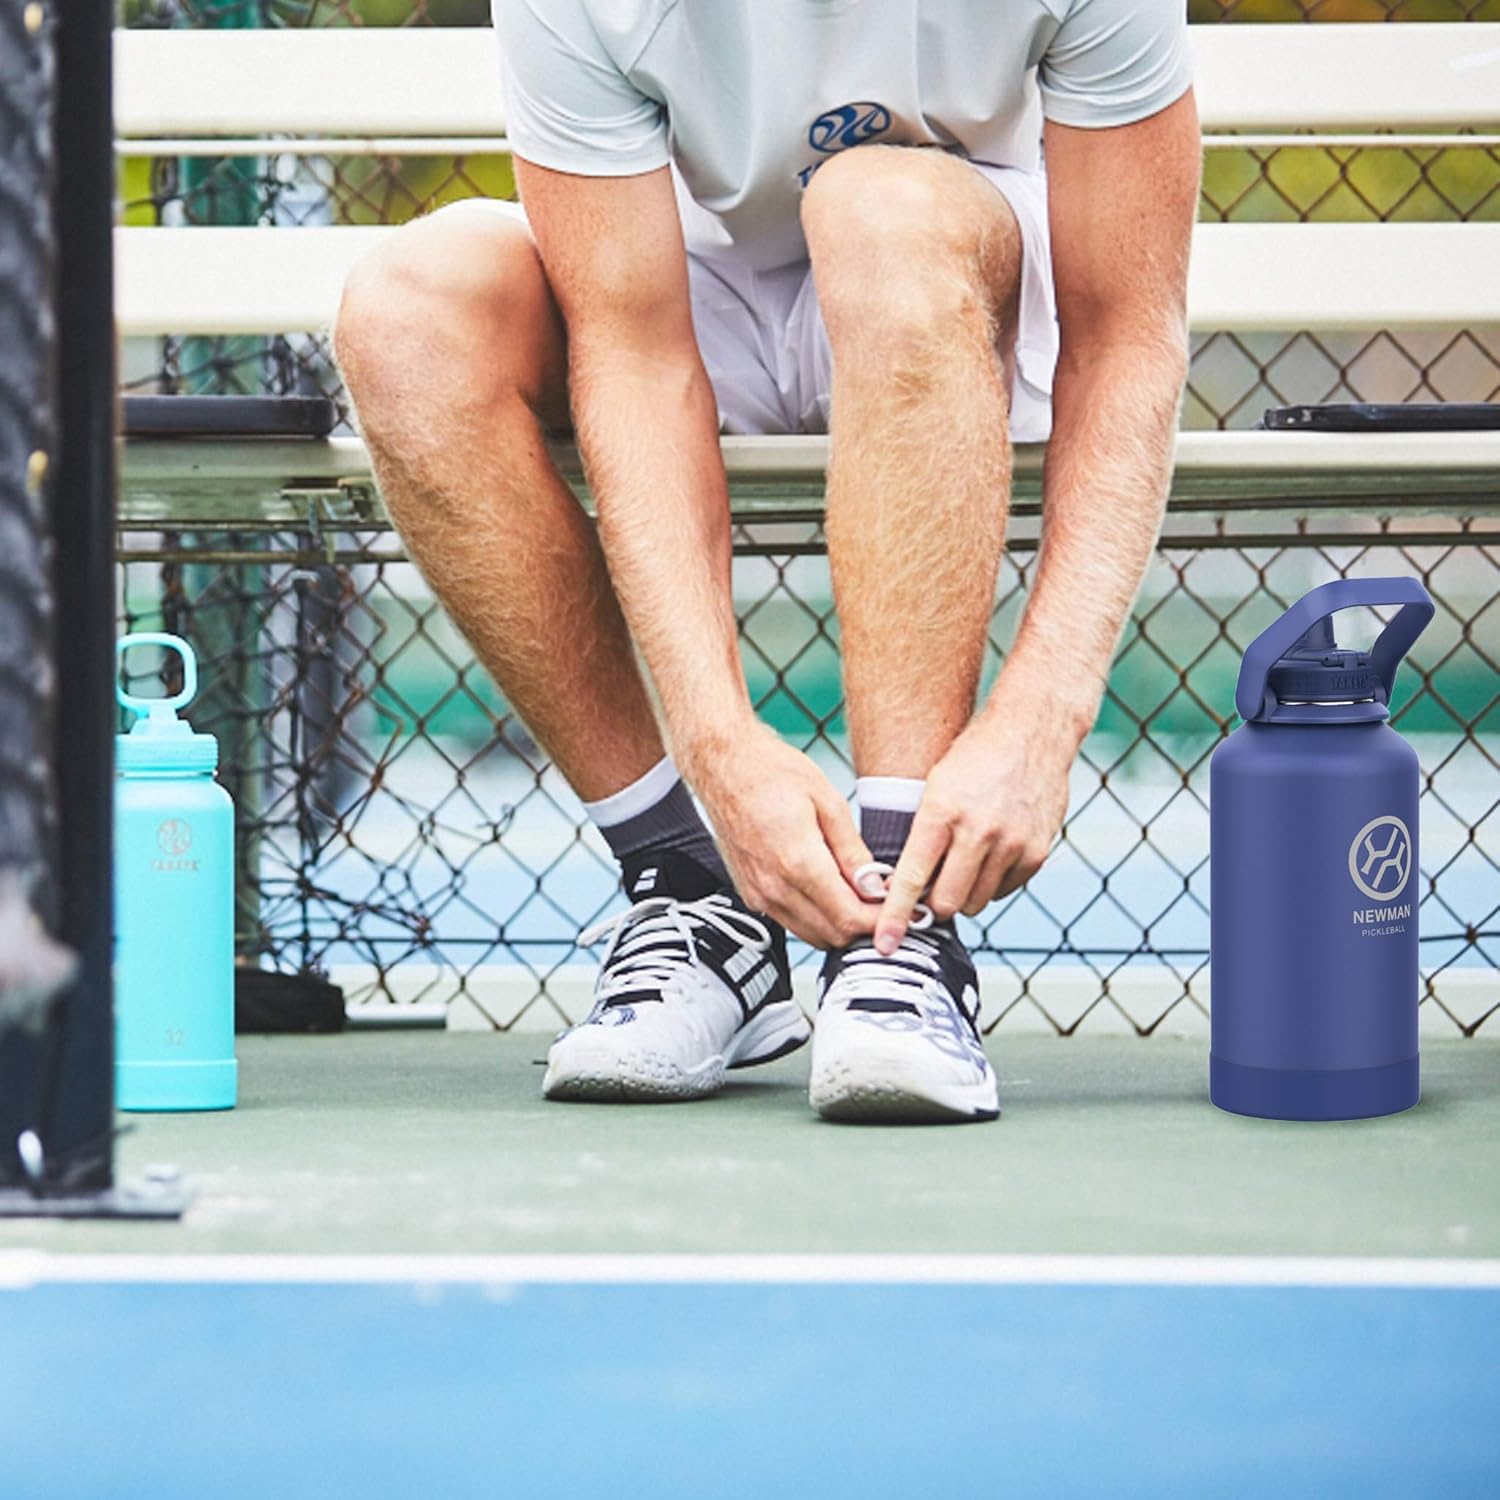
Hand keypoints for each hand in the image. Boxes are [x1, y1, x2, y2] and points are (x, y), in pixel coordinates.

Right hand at [684, 723, 875, 948]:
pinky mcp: (750, 894)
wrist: (722, 765)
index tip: (897, 909)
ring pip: (811, 935)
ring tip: (858, 895)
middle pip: (832, 935)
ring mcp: (758, 894)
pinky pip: (790, 921)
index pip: (849, 917)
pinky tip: (828, 890)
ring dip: (838, 924)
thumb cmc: (771, 771)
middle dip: (863, 925)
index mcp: (798, 862)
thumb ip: (852, 851)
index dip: (879, 920)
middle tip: (882, 902)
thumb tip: (874, 886)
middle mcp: (774, 887)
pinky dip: (814, 917)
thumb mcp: (827, 801)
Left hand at [875, 711, 1074, 953]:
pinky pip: (1005, 890)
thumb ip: (923, 835)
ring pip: (977, 902)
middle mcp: (979, 832)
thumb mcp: (935, 786)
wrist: (1032, 731)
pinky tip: (991, 853)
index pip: (912, 878)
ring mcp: (1012, 844)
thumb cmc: (974, 757)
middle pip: (947, 903)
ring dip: (965, 892)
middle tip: (932, 886)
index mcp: (942, 813)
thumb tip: (905, 885)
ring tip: (964, 860)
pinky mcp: (1037, 852)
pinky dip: (993, 882)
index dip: (896, 916)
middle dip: (935, 903)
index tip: (884, 944)